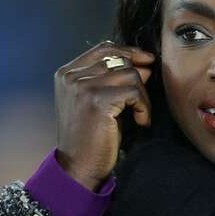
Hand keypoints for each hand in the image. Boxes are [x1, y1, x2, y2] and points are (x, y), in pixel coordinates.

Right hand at [53, 40, 154, 190]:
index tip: (147, 60)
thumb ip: (114, 79)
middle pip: (120, 59)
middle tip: (141, 101)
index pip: (104, 48)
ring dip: (142, 96)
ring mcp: (82, 87)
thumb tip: (146, 62)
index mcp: (67, 73)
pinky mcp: (97, 100)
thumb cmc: (91, 136)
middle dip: (138, 78)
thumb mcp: (99, 101)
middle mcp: (71, 76)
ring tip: (139, 114)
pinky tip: (140, 121)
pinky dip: (143, 107)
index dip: (129, 51)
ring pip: (130, 74)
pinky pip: (134, 92)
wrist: (77, 167)